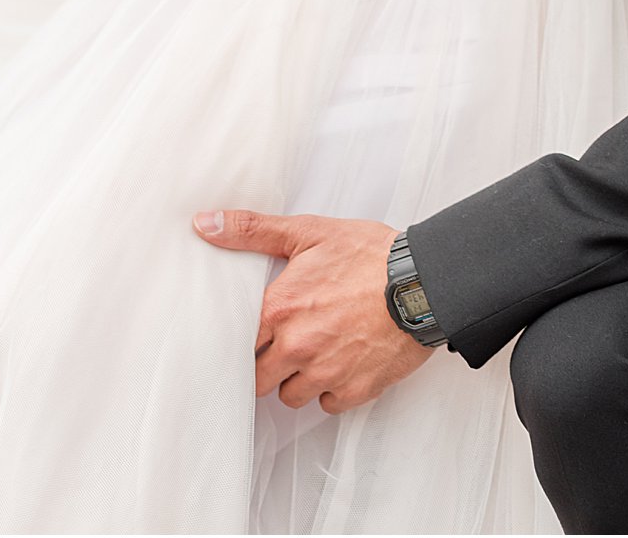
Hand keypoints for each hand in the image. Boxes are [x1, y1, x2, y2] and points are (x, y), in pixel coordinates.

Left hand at [193, 209, 432, 411]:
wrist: (424, 281)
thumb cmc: (368, 254)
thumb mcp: (307, 231)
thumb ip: (251, 230)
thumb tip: (203, 223)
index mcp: (280, 309)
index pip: (237, 345)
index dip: (247, 339)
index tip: (258, 332)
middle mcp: (297, 347)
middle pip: (259, 379)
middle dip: (269, 362)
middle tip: (288, 340)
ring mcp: (326, 373)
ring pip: (291, 395)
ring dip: (298, 377)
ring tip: (318, 348)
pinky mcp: (354, 391)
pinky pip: (326, 403)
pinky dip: (331, 388)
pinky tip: (342, 361)